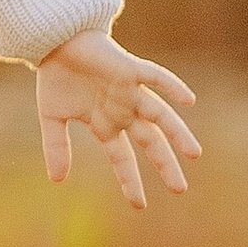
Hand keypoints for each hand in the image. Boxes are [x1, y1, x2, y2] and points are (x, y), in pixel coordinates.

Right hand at [34, 30, 199, 209]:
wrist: (54, 41)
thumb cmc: (55, 77)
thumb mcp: (52, 118)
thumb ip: (56, 147)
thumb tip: (57, 180)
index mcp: (105, 124)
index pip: (123, 158)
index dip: (130, 180)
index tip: (139, 205)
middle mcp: (123, 111)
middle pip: (150, 142)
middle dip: (165, 164)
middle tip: (180, 189)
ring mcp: (129, 91)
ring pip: (160, 115)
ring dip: (177, 133)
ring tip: (195, 154)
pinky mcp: (130, 70)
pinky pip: (157, 78)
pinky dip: (173, 87)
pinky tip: (189, 101)